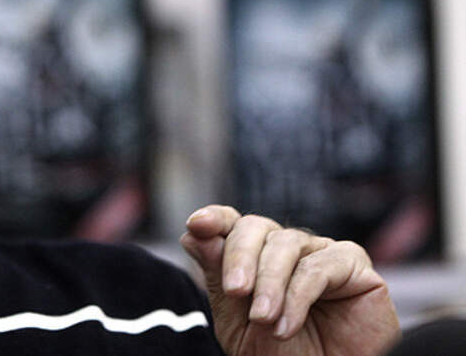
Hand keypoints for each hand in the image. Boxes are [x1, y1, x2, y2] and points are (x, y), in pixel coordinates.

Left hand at [180, 205, 399, 355]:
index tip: (197, 224)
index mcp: (255, 257)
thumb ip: (218, 279)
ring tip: (263, 319)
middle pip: (255, 226)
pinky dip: (297, 296)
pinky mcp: (352, 264)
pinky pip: (319, 266)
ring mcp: (319, 252)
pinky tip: (286, 325)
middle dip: (240, 256)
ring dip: (270, 284)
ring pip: (286, 244)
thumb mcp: (238, 323)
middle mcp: (286, 248)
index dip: (214, 218)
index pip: (231, 224)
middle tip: (236, 291)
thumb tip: (191, 234)